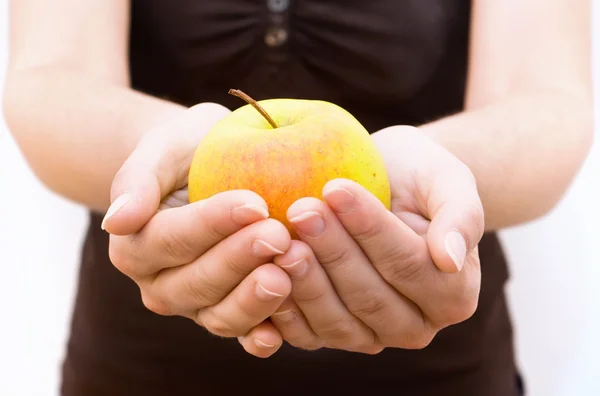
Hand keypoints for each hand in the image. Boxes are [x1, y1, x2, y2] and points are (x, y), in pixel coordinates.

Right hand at [103, 103, 291, 357]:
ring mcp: (196, 306)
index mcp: (135, 246)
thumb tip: (117, 222)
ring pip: (220, 316)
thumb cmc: (189, 152)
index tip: (254, 203)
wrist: (213, 172)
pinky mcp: (228, 315)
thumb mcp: (164, 147)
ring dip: (253, 301)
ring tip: (287, 274)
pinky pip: (244, 334)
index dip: (212, 224)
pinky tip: (281, 331)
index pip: (172, 238)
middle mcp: (161, 284)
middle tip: (279, 236)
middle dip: (239, 260)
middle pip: (197, 282)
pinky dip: (262, 336)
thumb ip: (138, 180)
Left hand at [244, 126, 483, 353]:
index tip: (336, 189)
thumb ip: (460, 216)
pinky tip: (264, 273)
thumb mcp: (448, 179)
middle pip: (370, 296)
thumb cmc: (418, 177)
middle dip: (332, 251)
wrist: (386, 186)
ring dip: (305, 279)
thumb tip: (450, 259)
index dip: (370, 229)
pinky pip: (307, 334)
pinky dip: (284, 308)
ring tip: (281, 237)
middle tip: (300, 209)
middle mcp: (414, 324)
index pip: (408, 264)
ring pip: (336, 320)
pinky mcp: (333, 334)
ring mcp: (371, 335)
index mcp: (452, 293)